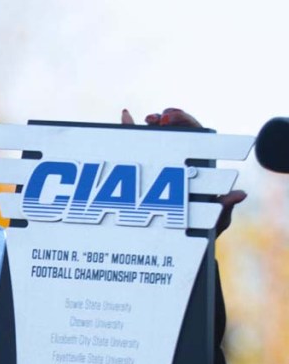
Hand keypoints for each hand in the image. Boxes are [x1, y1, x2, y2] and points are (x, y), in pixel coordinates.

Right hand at [120, 108, 245, 236]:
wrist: (171, 248)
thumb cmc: (196, 236)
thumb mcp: (212, 224)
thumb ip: (222, 209)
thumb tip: (238, 194)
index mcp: (198, 169)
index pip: (196, 137)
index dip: (186, 121)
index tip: (173, 119)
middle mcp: (179, 164)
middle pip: (176, 131)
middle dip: (168, 117)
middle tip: (158, 119)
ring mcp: (159, 167)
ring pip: (154, 137)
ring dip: (150, 123)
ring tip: (144, 120)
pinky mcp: (139, 171)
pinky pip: (133, 148)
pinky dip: (128, 129)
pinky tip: (125, 115)